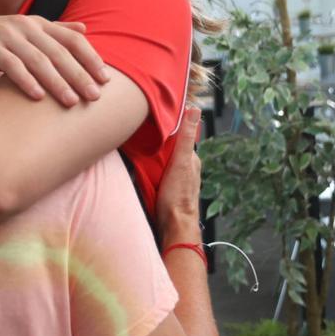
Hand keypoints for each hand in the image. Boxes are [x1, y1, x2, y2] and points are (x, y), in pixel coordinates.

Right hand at [0, 15, 109, 106]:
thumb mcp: (24, 33)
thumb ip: (53, 32)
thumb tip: (85, 29)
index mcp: (37, 23)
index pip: (72, 38)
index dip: (90, 58)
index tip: (105, 79)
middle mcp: (25, 26)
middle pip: (59, 52)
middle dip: (79, 75)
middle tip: (94, 97)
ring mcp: (6, 35)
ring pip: (38, 60)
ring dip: (57, 82)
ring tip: (71, 102)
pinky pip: (11, 65)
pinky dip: (26, 81)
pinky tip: (38, 98)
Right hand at [155, 106, 203, 248]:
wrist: (174, 225)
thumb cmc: (178, 196)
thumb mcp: (181, 162)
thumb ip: (186, 137)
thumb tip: (195, 110)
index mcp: (191, 159)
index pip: (181, 135)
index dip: (170, 125)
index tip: (156, 114)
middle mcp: (185, 167)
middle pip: (171, 148)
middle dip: (160, 139)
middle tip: (142, 127)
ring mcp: (176, 178)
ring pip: (164, 159)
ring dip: (154, 152)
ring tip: (139, 142)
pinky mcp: (166, 187)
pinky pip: (158, 171)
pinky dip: (152, 165)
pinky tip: (142, 164)